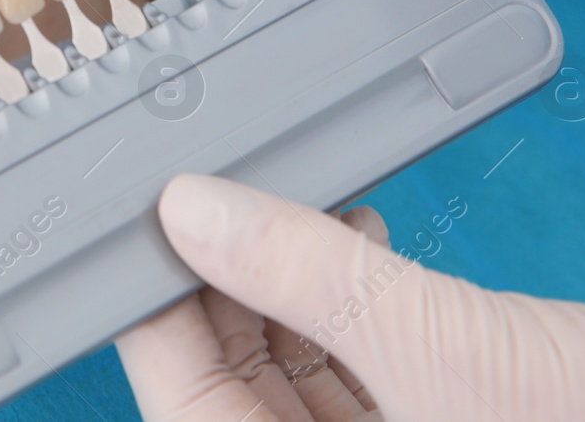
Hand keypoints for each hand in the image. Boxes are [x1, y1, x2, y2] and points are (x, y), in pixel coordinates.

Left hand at [118, 175, 584, 420]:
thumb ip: (312, 276)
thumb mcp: (447, 352)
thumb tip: (194, 211)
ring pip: (297, 363)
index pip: (189, 407)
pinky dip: (348, 292)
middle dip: (220, 284)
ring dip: (285, 278)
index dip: (153, 315)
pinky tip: (348, 226)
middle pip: (236, 382)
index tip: (134, 228)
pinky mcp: (450, 415)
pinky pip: (362, 355)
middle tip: (201, 185)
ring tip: (274, 192)